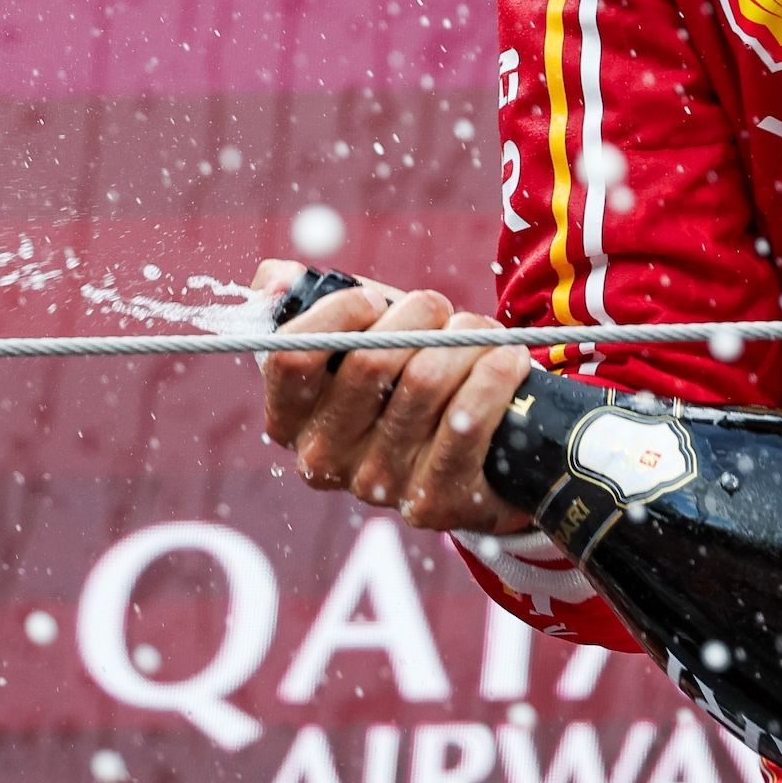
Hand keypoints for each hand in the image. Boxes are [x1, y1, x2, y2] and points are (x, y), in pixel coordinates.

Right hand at [252, 260, 534, 533]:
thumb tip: (274, 280)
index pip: (291, 358)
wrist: (477, 449)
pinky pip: (466, 422)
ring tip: (481, 334)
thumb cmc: (408, 375)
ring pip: (425, 380)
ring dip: (465, 340)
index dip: (336, 314)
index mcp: (291, 420)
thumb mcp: (358, 336)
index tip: (374, 300)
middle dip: (419, 315)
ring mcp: (377, 485)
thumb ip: (311, 303)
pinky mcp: (434, 502)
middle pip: (370, 361)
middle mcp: (324, 460)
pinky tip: (507, 360)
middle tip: (441, 310)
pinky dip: (493, 376)